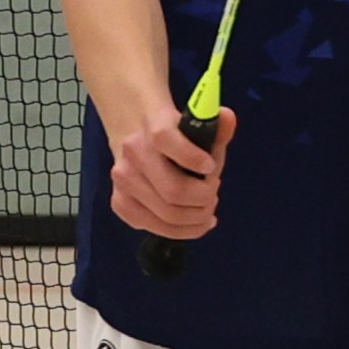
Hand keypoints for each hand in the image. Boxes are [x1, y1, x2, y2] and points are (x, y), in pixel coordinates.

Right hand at [109, 102, 229, 238]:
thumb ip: (218, 127)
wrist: (137, 141)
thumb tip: (228, 117)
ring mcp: (122, 181)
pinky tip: (197, 222)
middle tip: (213, 193)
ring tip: (208, 208)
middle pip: (173, 191)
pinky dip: (183, 230)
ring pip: (167, 215)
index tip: (210, 168)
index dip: (193, 158)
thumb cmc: (178, 139)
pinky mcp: (120, 203)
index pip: (166, 140)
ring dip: (197, 218)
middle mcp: (132, 153)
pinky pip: (156, 228)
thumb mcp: (199, 130)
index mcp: (153, 126)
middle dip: (204, 198)